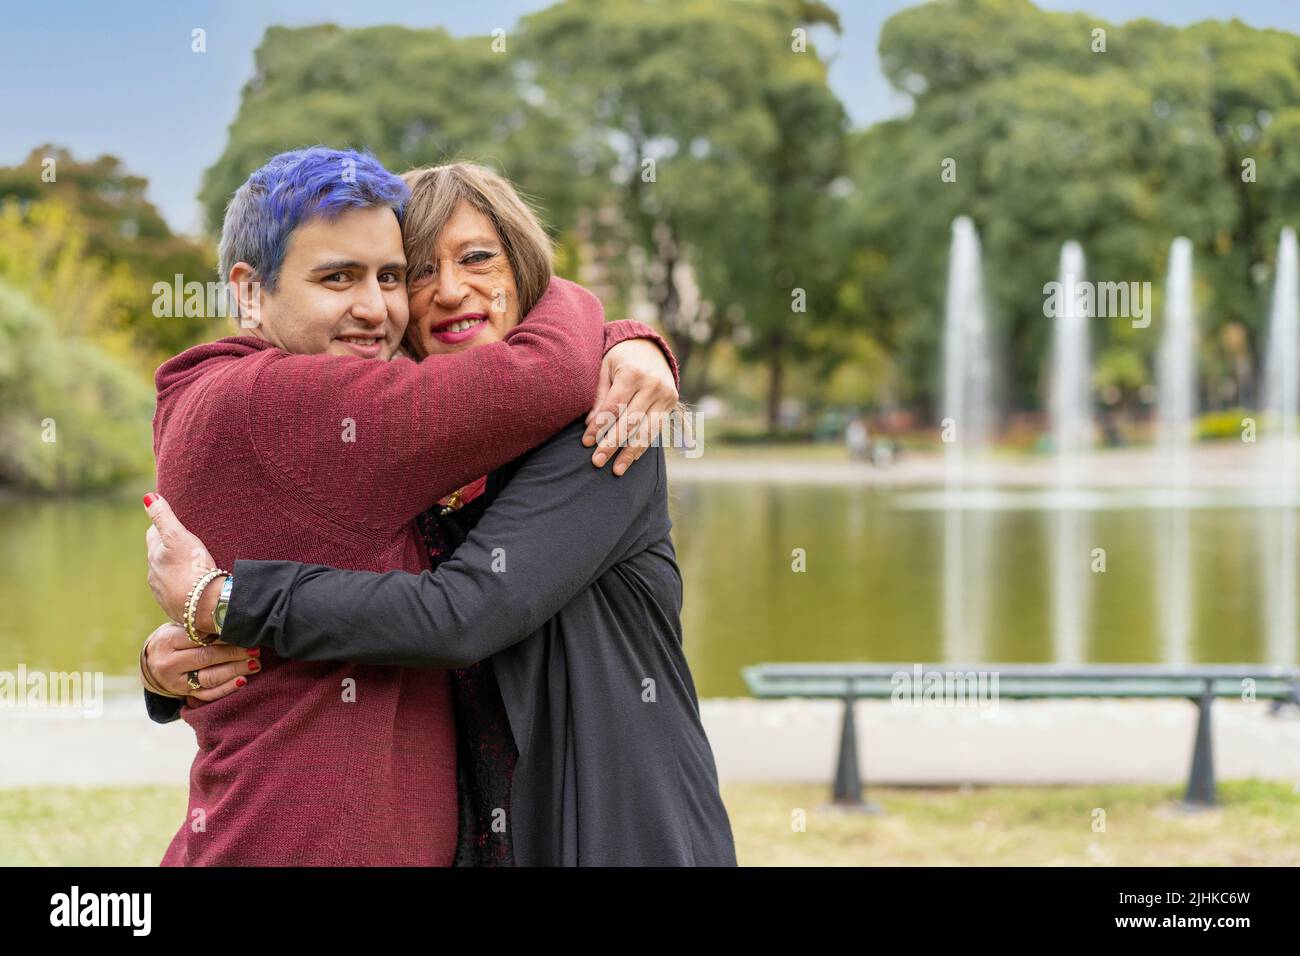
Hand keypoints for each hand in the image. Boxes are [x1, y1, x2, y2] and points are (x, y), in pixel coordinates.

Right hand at [140, 622, 259, 703]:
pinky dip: (227, 688)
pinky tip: (243, 681)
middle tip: (254, 649)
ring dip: (235, 671)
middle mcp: (169, 663)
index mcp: (167, 641)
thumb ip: (199, 626)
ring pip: (209, 678)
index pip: (199, 638)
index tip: (243, 633)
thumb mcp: (178, 628)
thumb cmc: (174, 639)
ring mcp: (176, 682)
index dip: (224, 636)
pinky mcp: (184, 694)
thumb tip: (232, 621)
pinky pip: (208, 694)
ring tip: (255, 664)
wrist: (152, 663)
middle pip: (206, 658)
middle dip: (234, 654)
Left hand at [144, 492, 216, 625]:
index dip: (163, 528)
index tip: (173, 526)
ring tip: (190, 567)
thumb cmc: (193, 566)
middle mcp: (154, 575)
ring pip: (166, 575)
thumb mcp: (178, 536)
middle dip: (167, 550)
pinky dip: (181, 587)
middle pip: (158, 556)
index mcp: (154, 555)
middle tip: (183, 544)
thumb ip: (163, 517)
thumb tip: (148, 497)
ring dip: (174, 570)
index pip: (153, 535)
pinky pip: (175, 593)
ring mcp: (162, 592)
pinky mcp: (173, 607)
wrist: (205, 604)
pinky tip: (193, 586)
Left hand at [583, 338, 678, 474]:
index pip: (613, 406)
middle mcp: (652, 384)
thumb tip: (590, 425)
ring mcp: (665, 394)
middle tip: (596, 461)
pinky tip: (630, 459)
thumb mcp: (605, 369)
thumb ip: (599, 396)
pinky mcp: (671, 403)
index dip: (599, 426)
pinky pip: (656, 430)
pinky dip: (642, 446)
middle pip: (630, 421)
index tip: (586, 442)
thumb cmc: (620, 359)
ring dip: (629, 453)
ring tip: (615, 470)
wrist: (649, 346)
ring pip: (646, 430)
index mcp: (633, 373)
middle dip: (612, 444)